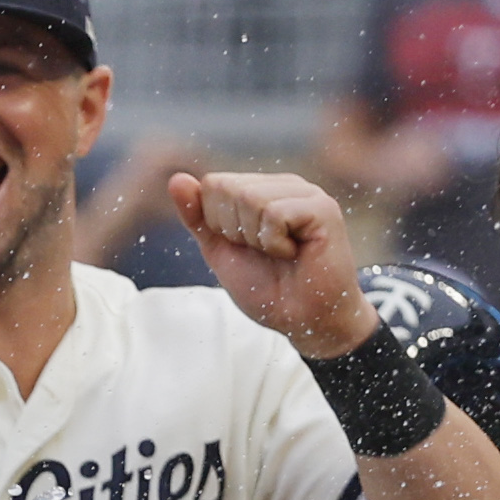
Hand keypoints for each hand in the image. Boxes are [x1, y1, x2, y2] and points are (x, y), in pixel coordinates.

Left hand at [170, 171, 377, 357]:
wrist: (304, 320)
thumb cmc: (267, 288)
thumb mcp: (220, 250)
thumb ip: (198, 216)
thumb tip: (177, 179)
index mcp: (261, 189)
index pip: (213, 184)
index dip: (217, 223)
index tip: (245, 246)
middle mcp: (284, 185)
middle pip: (228, 188)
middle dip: (234, 230)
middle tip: (263, 252)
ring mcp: (306, 193)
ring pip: (249, 198)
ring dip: (255, 238)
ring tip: (280, 253)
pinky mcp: (322, 208)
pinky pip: (274, 213)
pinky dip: (274, 243)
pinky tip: (294, 253)